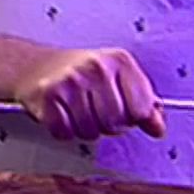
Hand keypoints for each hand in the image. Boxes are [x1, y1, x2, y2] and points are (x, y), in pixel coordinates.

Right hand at [15, 47, 165, 141]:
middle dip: (106, 125)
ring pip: (91, 131)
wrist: (35, 66)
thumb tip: (158, 128)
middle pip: (116, 124)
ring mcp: (71, 81)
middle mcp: (96, 68)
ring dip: (84, 129)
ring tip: (77, 110)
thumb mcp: (118, 80)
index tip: (122, 109)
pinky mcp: (48, 96)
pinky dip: (63, 130)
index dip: (132, 117)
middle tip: (94, 110)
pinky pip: (65, 132)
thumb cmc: (80, 74)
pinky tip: (61, 113)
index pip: (141, 109)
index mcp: (119, 61)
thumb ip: (143, 103)